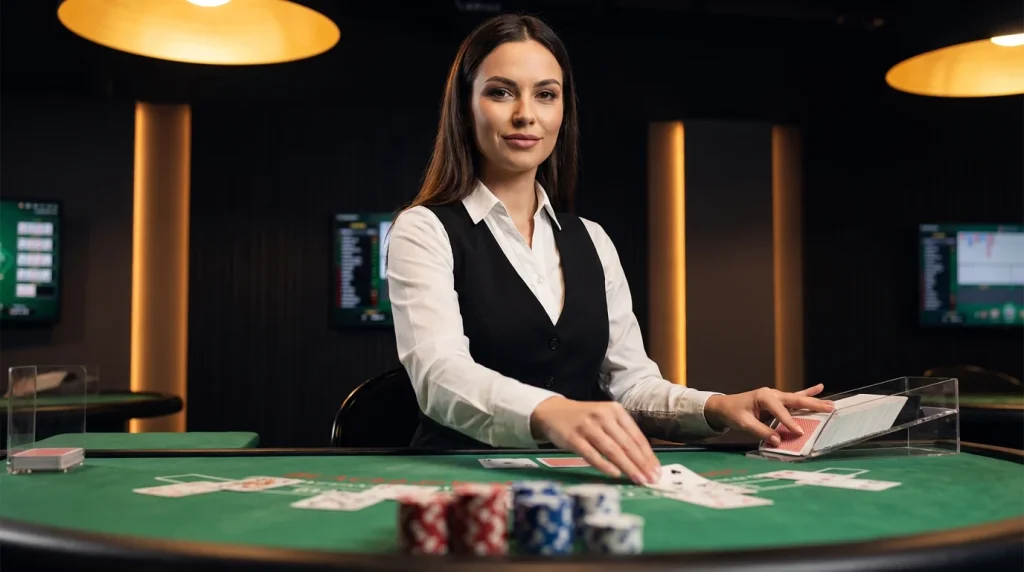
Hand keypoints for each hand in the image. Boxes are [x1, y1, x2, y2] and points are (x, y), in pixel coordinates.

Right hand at [530, 397, 660, 483]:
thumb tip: (643, 460)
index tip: (656, 471)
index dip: (648, 455)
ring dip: (627, 467)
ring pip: (612, 450)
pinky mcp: (573, 438)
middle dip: (641, 464)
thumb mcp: (605, 418)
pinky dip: (604, 465)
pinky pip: (592, 454)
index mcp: (615, 410)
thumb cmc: (584, 419)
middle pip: (626, 444)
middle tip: (651, 479)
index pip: (636, 436)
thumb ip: (621, 434)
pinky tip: (615, 475)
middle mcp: (603, 416)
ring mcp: (587, 426)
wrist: (552, 412)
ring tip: (638, 479)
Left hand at [703, 384, 834, 445]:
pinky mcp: (777, 400)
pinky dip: (807, 393)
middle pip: (795, 399)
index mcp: (763, 397)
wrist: (724, 406)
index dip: (789, 422)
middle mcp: (772, 394)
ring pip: (798, 398)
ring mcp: (776, 396)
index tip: (799, 432)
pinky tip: (819, 387)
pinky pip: (794, 397)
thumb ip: (761, 431)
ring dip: (814, 401)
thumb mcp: (743, 424)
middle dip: (812, 404)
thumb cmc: (733, 413)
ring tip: (830, 403)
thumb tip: (777, 441)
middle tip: (830, 408)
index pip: (780, 411)